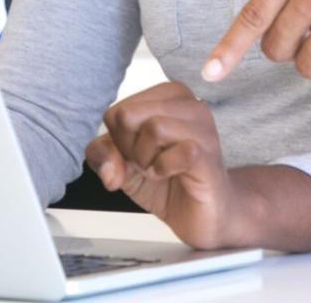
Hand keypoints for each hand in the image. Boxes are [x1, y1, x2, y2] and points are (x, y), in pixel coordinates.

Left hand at [84, 83, 248, 248]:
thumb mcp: (123, 164)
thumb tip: (110, 169)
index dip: (119, 141)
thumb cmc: (168, 182)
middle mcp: (189, 103)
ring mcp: (203, 127)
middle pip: (128, 114)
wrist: (204, 215)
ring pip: (152, 128)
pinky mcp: (208, 153)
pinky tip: (171, 175)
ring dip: (146, 160)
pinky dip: (162, 169)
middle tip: (148, 164)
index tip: (140, 154)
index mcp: (168, 96)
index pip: (117, 111)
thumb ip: (102, 154)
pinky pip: (175, 152)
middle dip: (128, 149)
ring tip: (160, 170)